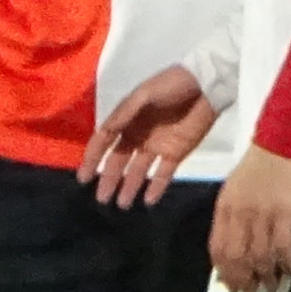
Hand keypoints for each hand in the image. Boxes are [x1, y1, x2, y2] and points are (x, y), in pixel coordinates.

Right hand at [79, 63, 213, 209]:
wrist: (206, 85)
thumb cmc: (172, 85)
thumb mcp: (144, 94)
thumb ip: (124, 113)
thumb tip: (104, 132)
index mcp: (127, 119)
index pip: (104, 142)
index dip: (92, 159)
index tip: (84, 178)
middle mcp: (138, 135)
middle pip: (119, 161)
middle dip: (109, 180)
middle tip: (101, 200)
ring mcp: (157, 146)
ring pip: (139, 171)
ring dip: (130, 187)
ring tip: (121, 206)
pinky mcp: (176, 153)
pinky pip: (163, 174)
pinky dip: (156, 188)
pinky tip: (147, 201)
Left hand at [208, 143, 290, 289]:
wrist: (280, 143)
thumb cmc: (257, 167)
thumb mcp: (233, 191)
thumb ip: (231, 219)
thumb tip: (234, 250)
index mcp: (224, 209)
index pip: (217, 248)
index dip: (224, 272)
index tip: (231, 285)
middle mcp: (239, 214)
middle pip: (237, 257)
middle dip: (243, 280)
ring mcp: (262, 213)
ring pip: (260, 256)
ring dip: (266, 276)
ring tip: (271, 286)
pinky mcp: (285, 212)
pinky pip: (283, 246)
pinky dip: (286, 262)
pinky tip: (289, 270)